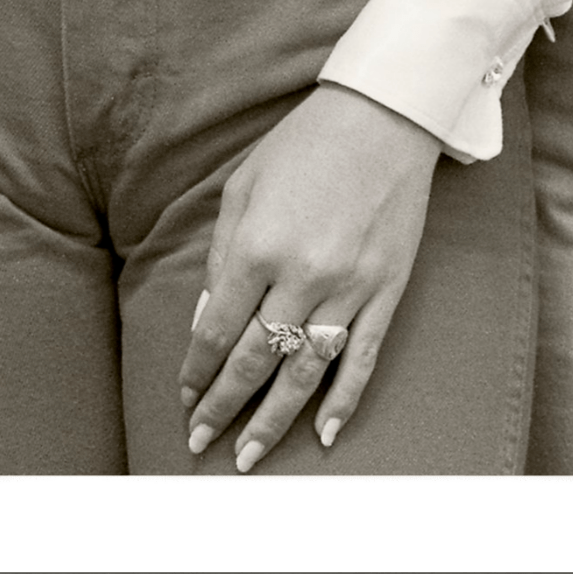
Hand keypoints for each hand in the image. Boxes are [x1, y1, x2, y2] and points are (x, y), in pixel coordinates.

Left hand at [178, 83, 441, 472]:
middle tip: (201, 442)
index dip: (196, 372)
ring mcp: (350, 287)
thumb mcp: (243, 188)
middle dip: (224, 407)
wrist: (384, 117)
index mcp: (258, 247)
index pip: (217, 332)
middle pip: (254, 362)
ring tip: (250, 455)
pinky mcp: (387, 291)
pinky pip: (362, 358)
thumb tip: (208, 322)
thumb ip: (222, 257)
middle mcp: (303, 275)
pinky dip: (343, 400)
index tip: (185, 398)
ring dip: (274, 419)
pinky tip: (324, 435)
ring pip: (305, 372)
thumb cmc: (304, 145)